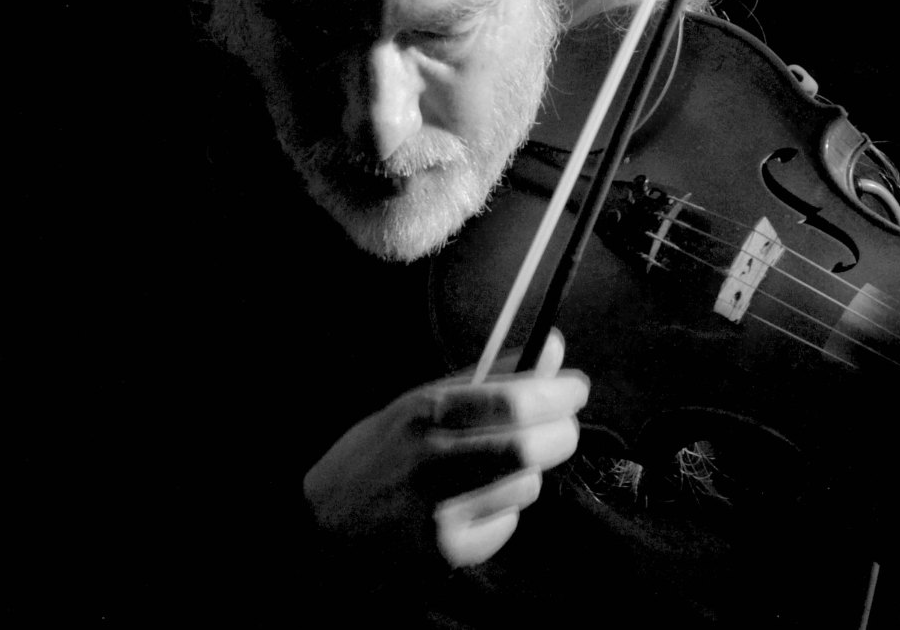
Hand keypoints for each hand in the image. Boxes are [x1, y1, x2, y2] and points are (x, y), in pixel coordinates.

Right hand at [304, 329, 586, 569]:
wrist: (324, 521)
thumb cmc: (383, 451)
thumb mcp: (424, 399)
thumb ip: (494, 375)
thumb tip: (555, 348)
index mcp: (427, 411)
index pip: (515, 401)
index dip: (561, 393)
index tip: (576, 388)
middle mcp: (431, 460)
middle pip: (531, 448)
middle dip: (561, 433)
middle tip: (560, 428)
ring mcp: (437, 511)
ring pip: (526, 487)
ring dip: (528, 474)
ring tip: (499, 470)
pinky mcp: (443, 553)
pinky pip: (507, 525)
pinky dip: (504, 512)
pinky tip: (476, 503)